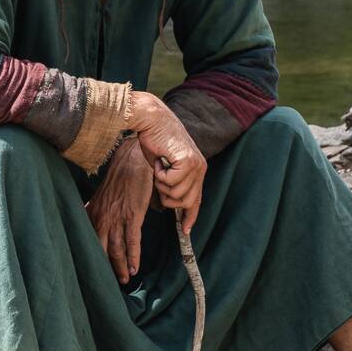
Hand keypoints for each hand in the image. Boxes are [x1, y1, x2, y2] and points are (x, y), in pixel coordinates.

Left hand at [86, 136, 151, 283]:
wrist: (130, 160)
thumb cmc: (117, 179)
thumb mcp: (100, 197)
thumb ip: (93, 211)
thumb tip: (84, 217)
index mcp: (93, 214)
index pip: (89, 242)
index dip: (91, 259)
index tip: (93, 273)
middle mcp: (102, 218)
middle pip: (102, 250)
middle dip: (106, 269)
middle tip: (108, 285)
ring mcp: (117, 218)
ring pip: (117, 249)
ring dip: (121, 266)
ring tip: (125, 279)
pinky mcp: (133, 215)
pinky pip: (133, 240)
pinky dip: (134, 255)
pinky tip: (135, 266)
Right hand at [126, 91, 206, 234]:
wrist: (152, 120)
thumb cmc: (154, 140)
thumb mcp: (164, 167)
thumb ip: (171, 182)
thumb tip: (169, 201)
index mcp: (196, 169)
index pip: (197, 199)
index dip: (191, 216)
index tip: (185, 230)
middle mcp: (200, 168)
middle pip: (186, 201)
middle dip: (168, 197)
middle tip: (159, 180)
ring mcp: (195, 165)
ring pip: (178, 194)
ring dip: (162, 184)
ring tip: (159, 167)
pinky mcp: (187, 161)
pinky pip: (171, 182)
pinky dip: (160, 175)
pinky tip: (160, 161)